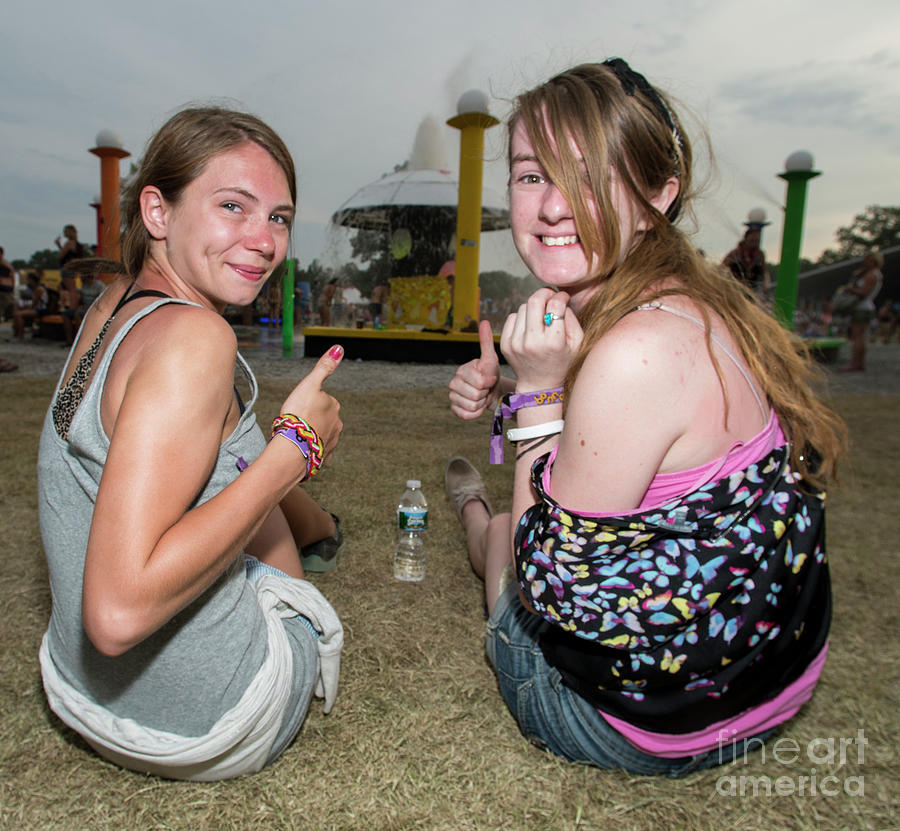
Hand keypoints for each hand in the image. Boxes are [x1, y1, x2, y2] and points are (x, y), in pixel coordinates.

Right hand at [280, 345, 343, 459]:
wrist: (292, 447)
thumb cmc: (298, 414)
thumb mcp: (309, 384)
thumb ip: (324, 367)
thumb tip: (339, 348)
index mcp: (334, 407)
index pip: (321, 400)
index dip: (307, 402)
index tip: (298, 406)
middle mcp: (337, 425)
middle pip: (321, 418)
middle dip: (310, 419)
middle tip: (295, 421)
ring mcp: (331, 442)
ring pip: (320, 434)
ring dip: (311, 434)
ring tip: (296, 435)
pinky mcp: (323, 458)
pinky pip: (318, 453)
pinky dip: (312, 451)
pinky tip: (303, 450)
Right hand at [449, 319, 499, 419]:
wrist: (492, 391)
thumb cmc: (491, 374)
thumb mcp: (490, 358)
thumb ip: (486, 342)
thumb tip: (484, 321)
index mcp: (461, 371)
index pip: (478, 382)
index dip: (489, 383)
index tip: (490, 379)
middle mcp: (453, 383)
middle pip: (475, 395)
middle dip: (485, 393)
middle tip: (486, 389)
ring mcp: (453, 397)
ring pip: (472, 406)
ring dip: (481, 403)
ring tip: (483, 396)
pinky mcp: (455, 409)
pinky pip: (466, 415)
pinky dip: (476, 413)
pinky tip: (478, 406)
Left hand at [500, 288, 581, 390]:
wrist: (540, 385)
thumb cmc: (563, 363)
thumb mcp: (577, 344)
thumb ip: (572, 319)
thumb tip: (560, 299)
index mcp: (553, 342)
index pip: (555, 306)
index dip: (561, 296)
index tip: (563, 297)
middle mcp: (532, 342)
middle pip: (534, 301)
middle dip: (544, 293)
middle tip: (550, 296)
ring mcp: (515, 343)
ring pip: (523, 307)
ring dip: (533, 307)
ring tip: (541, 316)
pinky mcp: (505, 344)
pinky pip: (512, 317)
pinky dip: (521, 317)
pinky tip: (529, 325)